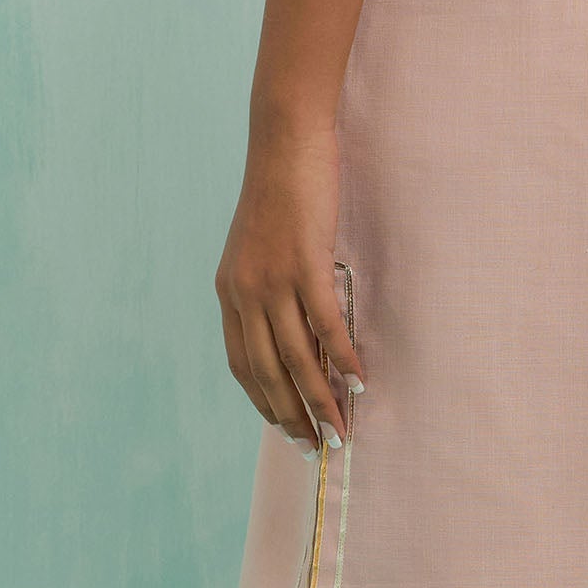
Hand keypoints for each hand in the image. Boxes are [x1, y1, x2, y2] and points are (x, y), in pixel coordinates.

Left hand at [214, 126, 365, 455]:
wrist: (284, 141)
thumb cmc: (280, 195)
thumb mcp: (262, 250)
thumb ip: (269, 293)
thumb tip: (297, 337)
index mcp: (230, 293)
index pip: (242, 365)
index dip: (265, 403)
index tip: (288, 430)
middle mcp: (244, 291)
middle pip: (268, 371)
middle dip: (294, 415)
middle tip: (318, 446)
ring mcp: (272, 278)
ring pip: (296, 356)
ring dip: (320, 398)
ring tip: (341, 428)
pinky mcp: (303, 262)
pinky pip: (324, 323)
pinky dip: (342, 356)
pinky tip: (358, 381)